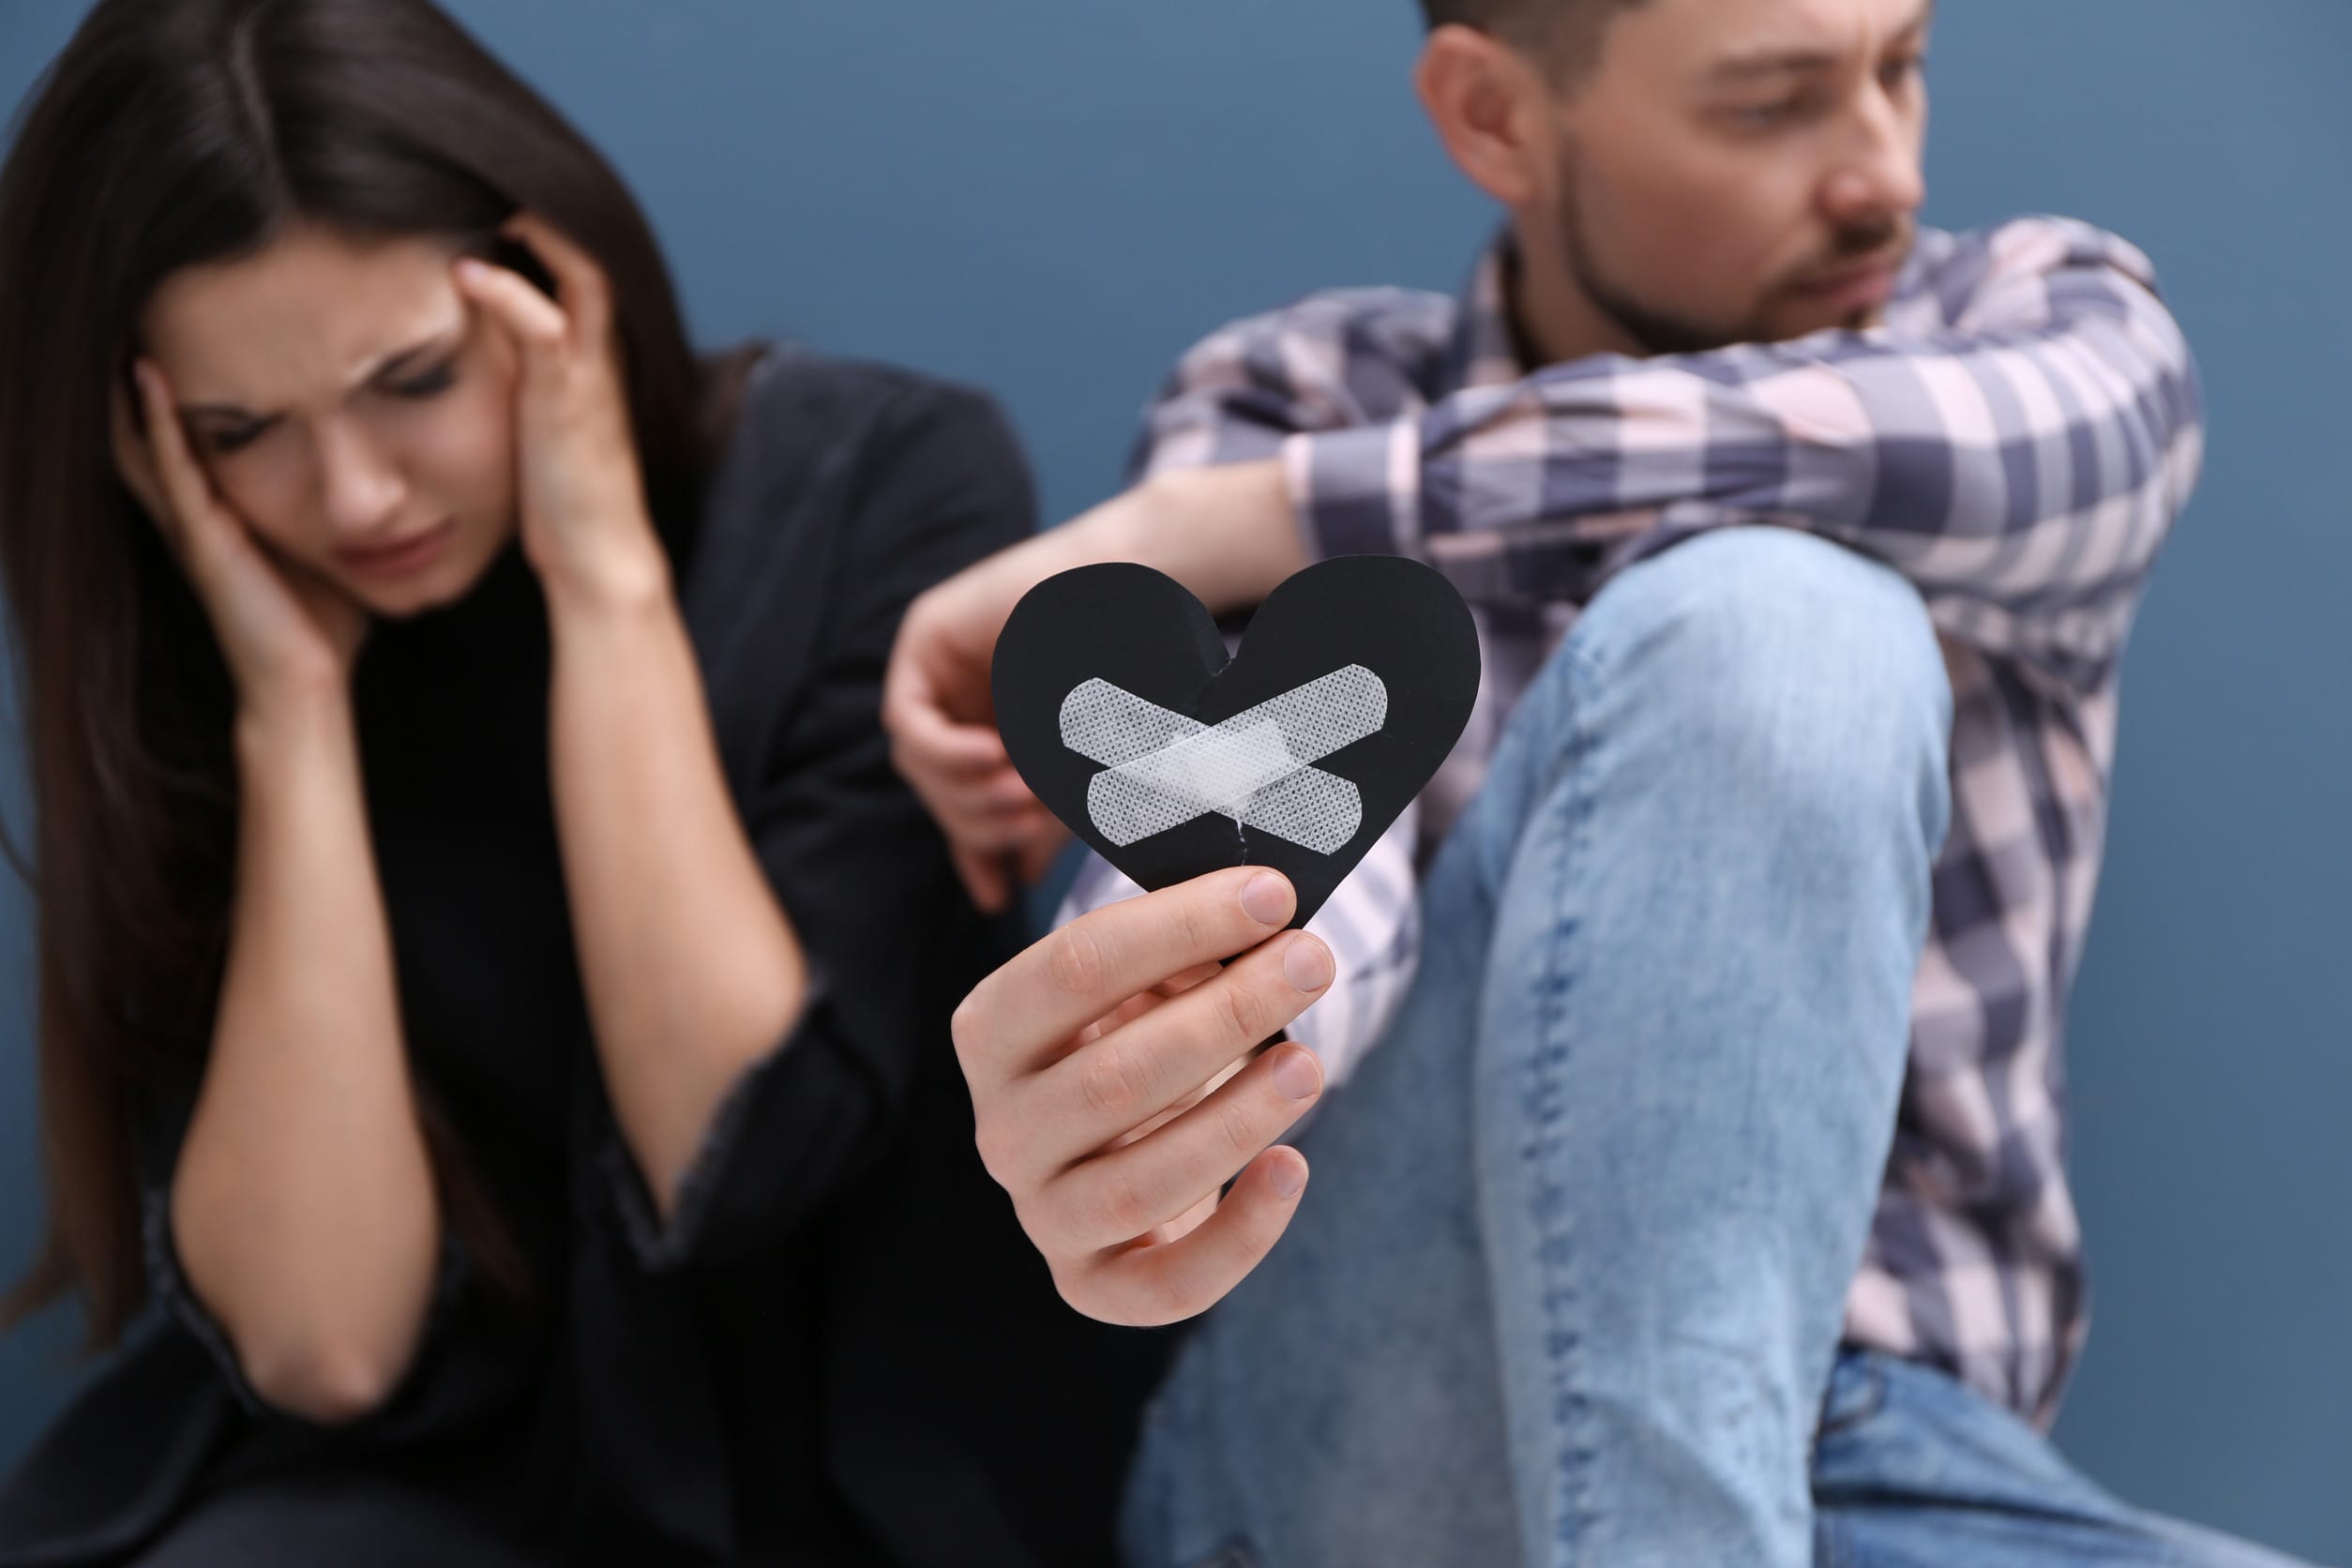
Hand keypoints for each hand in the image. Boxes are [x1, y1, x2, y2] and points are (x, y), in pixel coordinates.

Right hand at [113, 360, 370, 715]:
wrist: (308, 685)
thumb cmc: (325, 626)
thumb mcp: (330, 553)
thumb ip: (337, 519)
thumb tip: (382, 489)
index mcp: (228, 522)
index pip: (198, 448)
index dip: (191, 403)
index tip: (201, 347)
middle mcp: (201, 520)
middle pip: (160, 440)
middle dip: (151, 391)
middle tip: (146, 327)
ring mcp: (196, 529)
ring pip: (153, 445)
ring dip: (143, 393)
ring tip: (136, 333)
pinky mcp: (202, 541)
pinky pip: (172, 469)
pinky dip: (159, 423)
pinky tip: (152, 378)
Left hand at [451, 212, 666, 610]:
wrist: (597, 555)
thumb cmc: (561, 497)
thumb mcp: (536, 417)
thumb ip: (516, 373)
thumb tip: (467, 347)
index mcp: (593, 347)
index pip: (579, 260)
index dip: (542, 219)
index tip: (489, 192)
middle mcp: (601, 346)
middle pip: (591, 247)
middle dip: (542, 204)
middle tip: (486, 171)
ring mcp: (589, 367)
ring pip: (583, 268)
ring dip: (536, 227)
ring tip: (486, 194)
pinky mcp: (570, 395)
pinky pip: (546, 325)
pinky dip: (508, 292)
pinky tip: (465, 272)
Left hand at [883, 461, 1304, 912]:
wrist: (1139, 594)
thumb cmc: (1126, 672)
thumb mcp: (1080, 765)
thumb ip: (1046, 819)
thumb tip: (1020, 881)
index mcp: (995, 730)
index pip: (964, 808)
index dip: (975, 856)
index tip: (998, 899)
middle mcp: (960, 702)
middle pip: (940, 793)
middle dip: (980, 823)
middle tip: (1028, 825)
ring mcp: (939, 670)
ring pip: (920, 767)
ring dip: (966, 792)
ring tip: (1020, 790)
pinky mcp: (923, 639)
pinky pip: (907, 720)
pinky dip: (945, 751)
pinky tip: (990, 755)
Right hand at [951, 866, 1333, 1325]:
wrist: (1130, 1142)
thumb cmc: (1142, 1035)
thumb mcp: (1150, 979)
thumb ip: (1187, 948)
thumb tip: (1259, 924)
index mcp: (992, 1029)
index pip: (1074, 967)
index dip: (1179, 926)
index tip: (1271, 895)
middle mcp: (1001, 1128)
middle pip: (1113, 1076)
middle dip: (1228, 1014)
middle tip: (1312, 963)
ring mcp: (1042, 1214)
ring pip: (1137, 1184)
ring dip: (1236, 1121)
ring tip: (1310, 1066)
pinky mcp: (1093, 1285)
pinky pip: (1166, 1284)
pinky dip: (1240, 1234)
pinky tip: (1291, 1168)